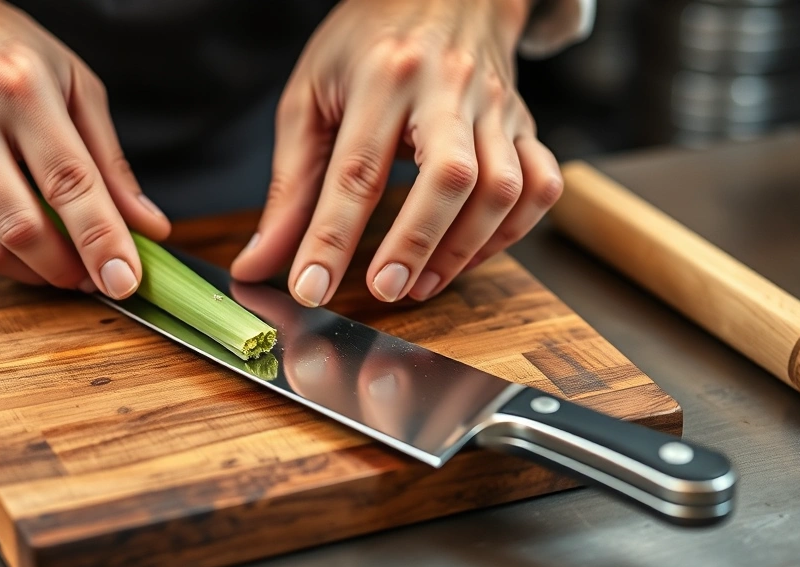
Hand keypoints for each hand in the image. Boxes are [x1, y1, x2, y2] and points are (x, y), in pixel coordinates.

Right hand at [0, 0, 169, 297]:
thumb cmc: (0, 51)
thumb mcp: (74, 84)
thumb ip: (111, 162)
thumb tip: (148, 225)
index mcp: (17, 89)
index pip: (69, 183)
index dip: (102, 239)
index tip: (125, 279)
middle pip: (23, 228)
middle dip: (69, 268)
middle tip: (95, 274)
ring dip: (35, 271)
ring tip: (63, 263)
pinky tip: (16, 242)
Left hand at [230, 0, 562, 305]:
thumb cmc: (366, 43)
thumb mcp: (310, 97)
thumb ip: (289, 186)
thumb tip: (259, 263)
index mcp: (382, 75)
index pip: (356, 170)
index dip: (331, 238)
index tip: (310, 288)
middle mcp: (446, 88)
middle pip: (450, 176)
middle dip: (416, 243)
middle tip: (384, 289)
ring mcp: (494, 107)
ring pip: (503, 187)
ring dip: (465, 249)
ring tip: (420, 284)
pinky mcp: (525, 123)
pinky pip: (540, 185)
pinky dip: (511, 232)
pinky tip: (469, 252)